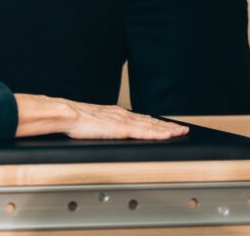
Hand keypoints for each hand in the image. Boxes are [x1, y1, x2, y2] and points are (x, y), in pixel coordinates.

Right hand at [61, 99, 189, 140]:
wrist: (68, 114)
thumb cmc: (75, 119)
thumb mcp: (93, 120)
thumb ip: (103, 125)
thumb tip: (105, 130)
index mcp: (115, 114)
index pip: (140, 119)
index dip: (155, 123)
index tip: (166, 125)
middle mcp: (122, 115)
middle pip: (150, 121)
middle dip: (166, 125)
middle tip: (182, 128)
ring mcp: (123, 121)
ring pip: (151, 125)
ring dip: (167, 129)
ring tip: (180, 132)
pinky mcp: (122, 128)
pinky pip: (145, 132)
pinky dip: (158, 133)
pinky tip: (167, 135)